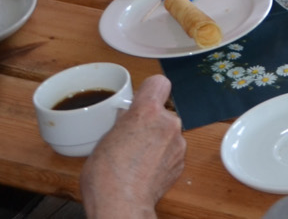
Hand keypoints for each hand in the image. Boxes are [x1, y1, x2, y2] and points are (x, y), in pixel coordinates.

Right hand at [79, 75, 184, 218]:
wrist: (121, 205)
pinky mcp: (182, 162)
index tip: (142, 99)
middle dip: (151, 121)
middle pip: (163, 112)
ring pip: (168, 132)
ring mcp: (178, 143)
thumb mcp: (106, 138)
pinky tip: (145, 170)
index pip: (159, 82)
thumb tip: (129, 119)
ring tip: (137, 159)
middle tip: (133, 138)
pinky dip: (162, 157)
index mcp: (147, 112)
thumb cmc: (106, 176)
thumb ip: (124, 123)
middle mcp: (168, 123)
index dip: (149, 90)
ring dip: (158, 140)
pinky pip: (172, 151)